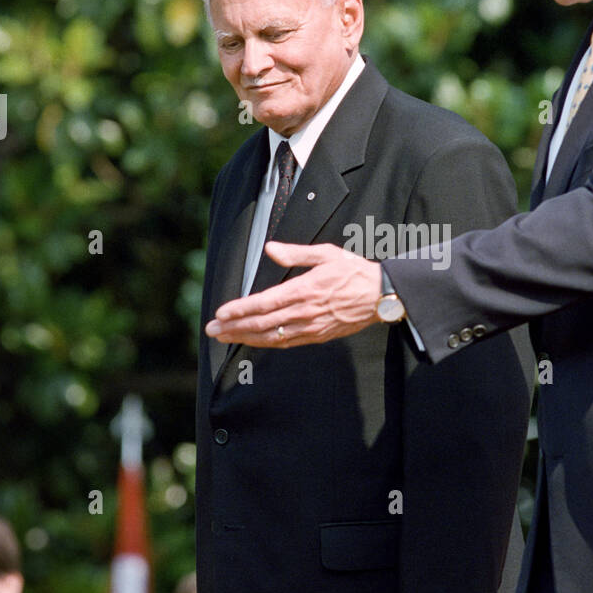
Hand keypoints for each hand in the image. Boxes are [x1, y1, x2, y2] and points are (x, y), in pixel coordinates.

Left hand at [204, 242, 381, 347]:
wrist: (380, 295)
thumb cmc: (353, 272)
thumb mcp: (325, 254)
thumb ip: (295, 253)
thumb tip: (270, 249)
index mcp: (303, 290)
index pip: (263, 302)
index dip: (239, 309)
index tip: (221, 313)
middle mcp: (304, 312)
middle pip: (261, 323)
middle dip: (233, 327)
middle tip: (212, 329)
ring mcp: (310, 327)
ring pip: (270, 337)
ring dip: (245, 338)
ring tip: (225, 337)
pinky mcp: (317, 336)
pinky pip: (286, 343)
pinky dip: (266, 343)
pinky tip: (253, 341)